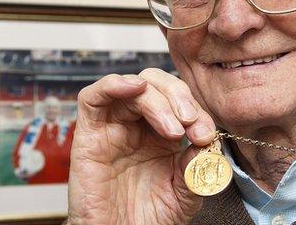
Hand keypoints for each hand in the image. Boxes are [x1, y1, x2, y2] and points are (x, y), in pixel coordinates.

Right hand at [67, 69, 216, 224]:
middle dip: (180, 98)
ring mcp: (114, 127)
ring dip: (158, 98)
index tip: (207, 135)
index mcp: (164, 133)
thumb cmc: (148, 218)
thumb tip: (206, 139)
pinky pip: (93, 97)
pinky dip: (114, 84)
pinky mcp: (89, 134)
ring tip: (173, 126)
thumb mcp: (186, 190)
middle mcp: (139, 125)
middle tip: (191, 123)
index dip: (198, 111)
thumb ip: (198, 164)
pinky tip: (137, 88)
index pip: (181, 102)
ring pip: (133, 86)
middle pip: (158, 84)